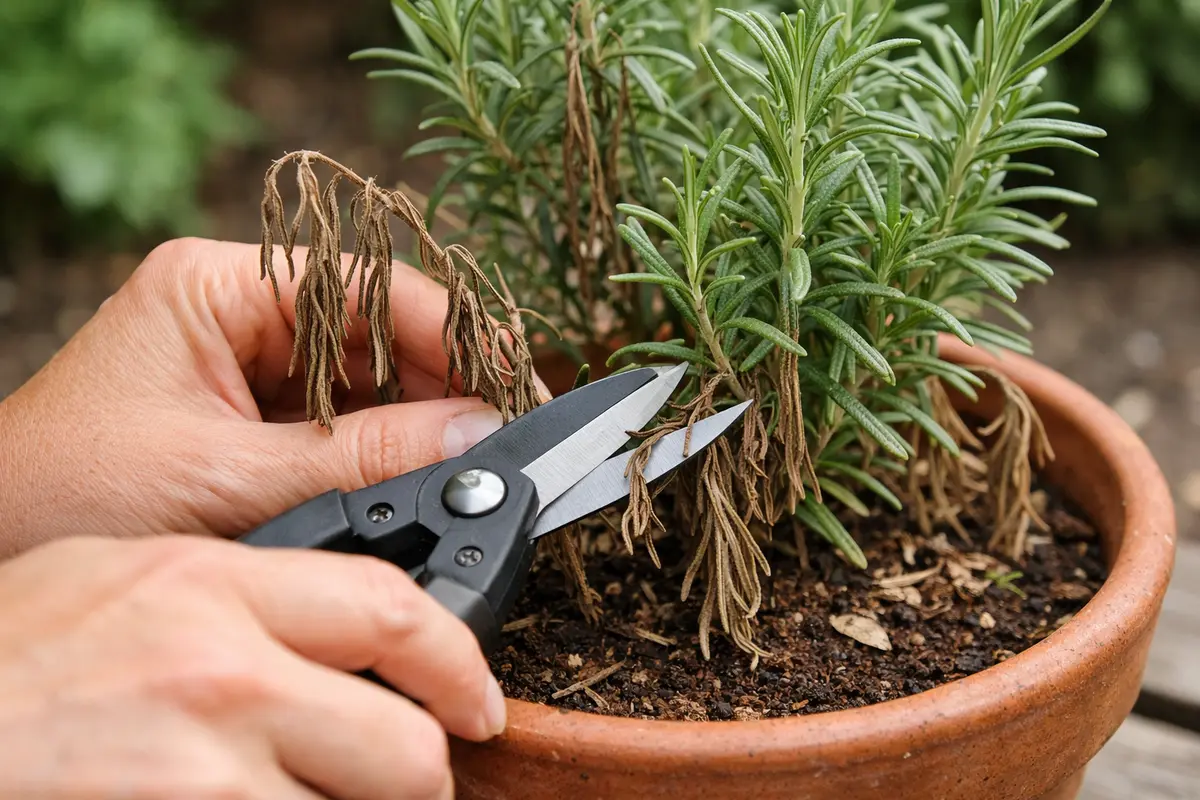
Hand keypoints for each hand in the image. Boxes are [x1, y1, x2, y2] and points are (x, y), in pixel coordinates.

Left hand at [0, 237, 544, 556]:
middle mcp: (239, 311)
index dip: (448, 327)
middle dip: (442, 378)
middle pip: (376, 327)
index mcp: (216, 285)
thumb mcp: (229, 479)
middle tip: (501, 431)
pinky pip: (344, 421)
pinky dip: (385, 448)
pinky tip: (417, 472)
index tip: (511, 373)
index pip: (366, 283)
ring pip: (368, 376)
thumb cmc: (64, 498)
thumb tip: (479, 437)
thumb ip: (364, 458)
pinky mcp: (253, 417)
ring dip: (419, 417)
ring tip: (466, 459)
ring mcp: (247, 364)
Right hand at [0, 534, 505, 798]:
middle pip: (403, 746)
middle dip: (418, 777)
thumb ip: (235, 598)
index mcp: (208, 589)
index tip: (477, 698)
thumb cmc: (6, 664)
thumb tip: (332, 628)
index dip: (458, 661)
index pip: (390, 608)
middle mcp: (219, 677)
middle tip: (402, 782)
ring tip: (303, 796)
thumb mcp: (117, 582)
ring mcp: (200, 776)